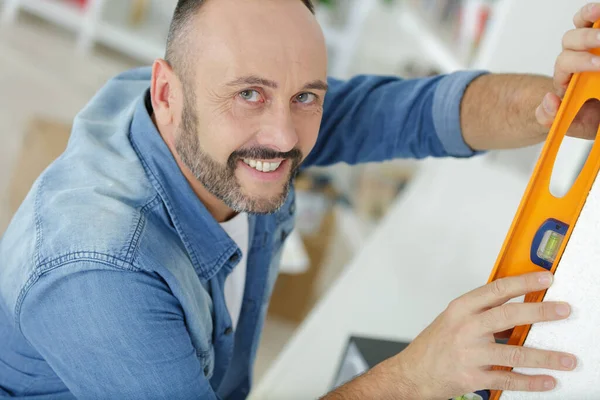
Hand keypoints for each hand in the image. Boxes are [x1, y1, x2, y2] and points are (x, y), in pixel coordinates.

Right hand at [382, 271, 575, 399]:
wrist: (412, 373)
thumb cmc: (433, 346)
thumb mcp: (453, 321)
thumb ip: (482, 313)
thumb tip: (518, 309)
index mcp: (460, 309)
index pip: (496, 290)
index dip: (523, 282)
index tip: (544, 278)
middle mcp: (465, 328)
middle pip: (509, 315)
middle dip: (541, 311)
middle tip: (563, 310)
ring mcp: (469, 353)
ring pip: (514, 352)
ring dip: (545, 356)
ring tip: (566, 359)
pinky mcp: (472, 377)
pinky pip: (508, 379)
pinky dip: (531, 382)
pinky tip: (546, 381)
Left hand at [536, 3, 599, 138]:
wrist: (591, 110)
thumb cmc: (583, 115)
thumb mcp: (570, 123)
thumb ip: (551, 116)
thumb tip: (549, 100)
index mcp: (565, 78)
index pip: (565, 64)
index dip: (580, 62)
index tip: (598, 65)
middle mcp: (573, 58)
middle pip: (570, 41)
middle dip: (586, 40)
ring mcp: (585, 46)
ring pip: (579, 25)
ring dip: (590, 20)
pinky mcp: (595, 39)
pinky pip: (593, 21)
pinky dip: (596, 15)